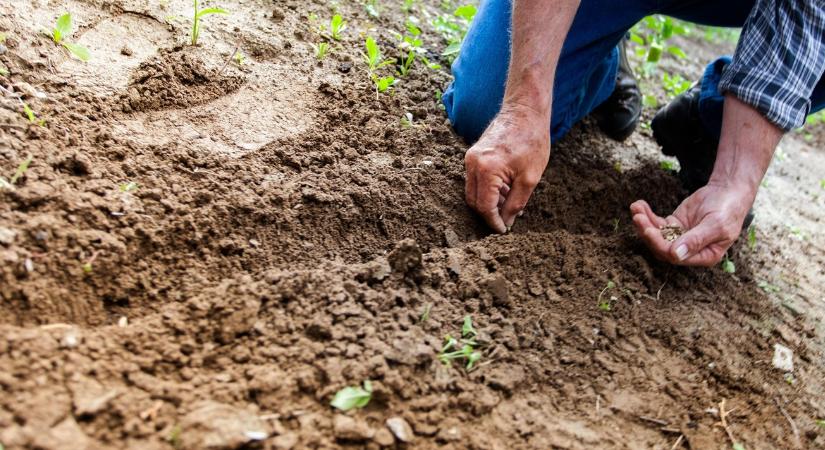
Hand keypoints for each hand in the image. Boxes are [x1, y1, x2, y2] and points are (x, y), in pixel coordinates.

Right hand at [464, 106, 549, 232]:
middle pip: (474, 201)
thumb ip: (516, 203)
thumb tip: (506, 222)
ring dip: (489, 202)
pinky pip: (475, 180)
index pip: (484, 207)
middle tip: (507, 221)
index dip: (493, 222)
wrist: (525, 111)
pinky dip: (487, 190)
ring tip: (510, 202)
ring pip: (473, 191)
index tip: (504, 230)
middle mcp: (472, 164)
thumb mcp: (530, 178)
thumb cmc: (532, 141)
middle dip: (489, 214)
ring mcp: (470, 158)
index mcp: (486, 170)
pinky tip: (506, 190)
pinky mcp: (473, 155)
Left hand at [630, 181, 754, 265]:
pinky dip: (647, 215)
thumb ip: (696, 240)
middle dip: (648, 233)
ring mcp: (680, 237)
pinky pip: (657, 223)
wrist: (728, 191)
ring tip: (635, 208)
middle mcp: (689, 250)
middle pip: (662, 247)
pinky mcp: (674, 225)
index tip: (649, 230)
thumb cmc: (728, 210)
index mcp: (704, 256)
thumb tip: (676, 255)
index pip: (676, 257)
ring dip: (644, 223)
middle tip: (638, 217)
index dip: (660, 245)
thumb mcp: (716, 225)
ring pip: (657, 235)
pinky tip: (639, 205)